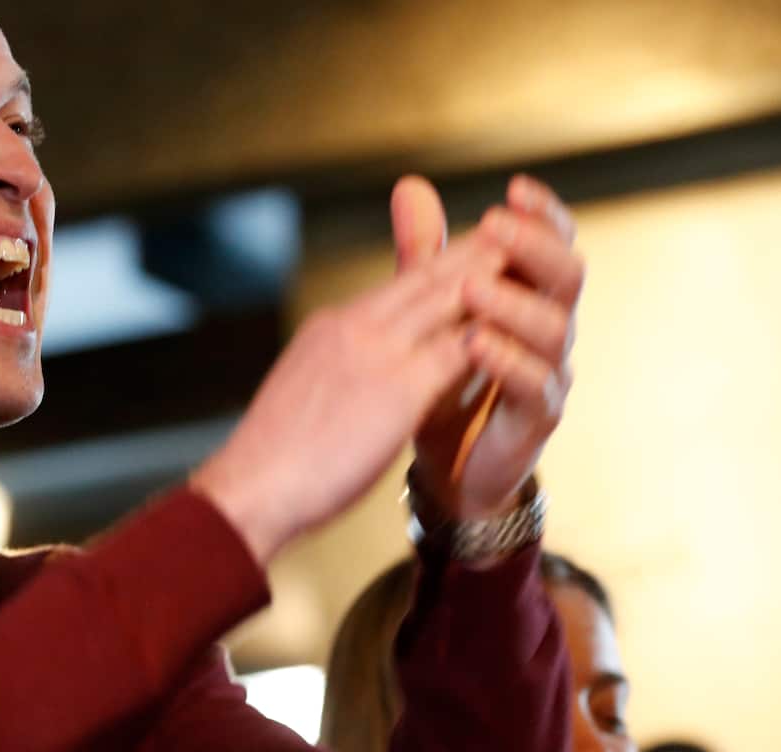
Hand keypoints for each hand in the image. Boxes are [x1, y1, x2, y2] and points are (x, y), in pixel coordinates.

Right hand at [191, 190, 515, 563]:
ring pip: (447, 301)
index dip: (443, 265)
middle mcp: (354, 327)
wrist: (248, 489)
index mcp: (332, 328)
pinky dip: (489, 333)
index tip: (475, 252)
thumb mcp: (305, 392)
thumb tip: (353, 374)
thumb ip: (337, 370)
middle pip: (428, 279)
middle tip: (519, 232)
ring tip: (531, 261)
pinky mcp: (396, 389)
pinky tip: (519, 327)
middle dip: (476, 253)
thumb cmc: (271, 458)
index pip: (400, 287)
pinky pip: (456, 351)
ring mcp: (375, 354)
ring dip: (492, 279)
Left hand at [395, 174, 581, 517]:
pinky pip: (535, 385)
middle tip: (496, 225)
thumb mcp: (428, 313)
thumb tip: (410, 185)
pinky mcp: (536, 419)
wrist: (445, 467)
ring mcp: (550, 374)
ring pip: (555, 328)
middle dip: (534, 247)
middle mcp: (551, 329)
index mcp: (530, 295)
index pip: (553, 243)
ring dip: (514, 303)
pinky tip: (475, 344)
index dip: (543, 216)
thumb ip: (425, 256)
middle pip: (567, 274)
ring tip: (471, 288)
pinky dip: (507, 361)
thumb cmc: (443, 382)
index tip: (514, 190)